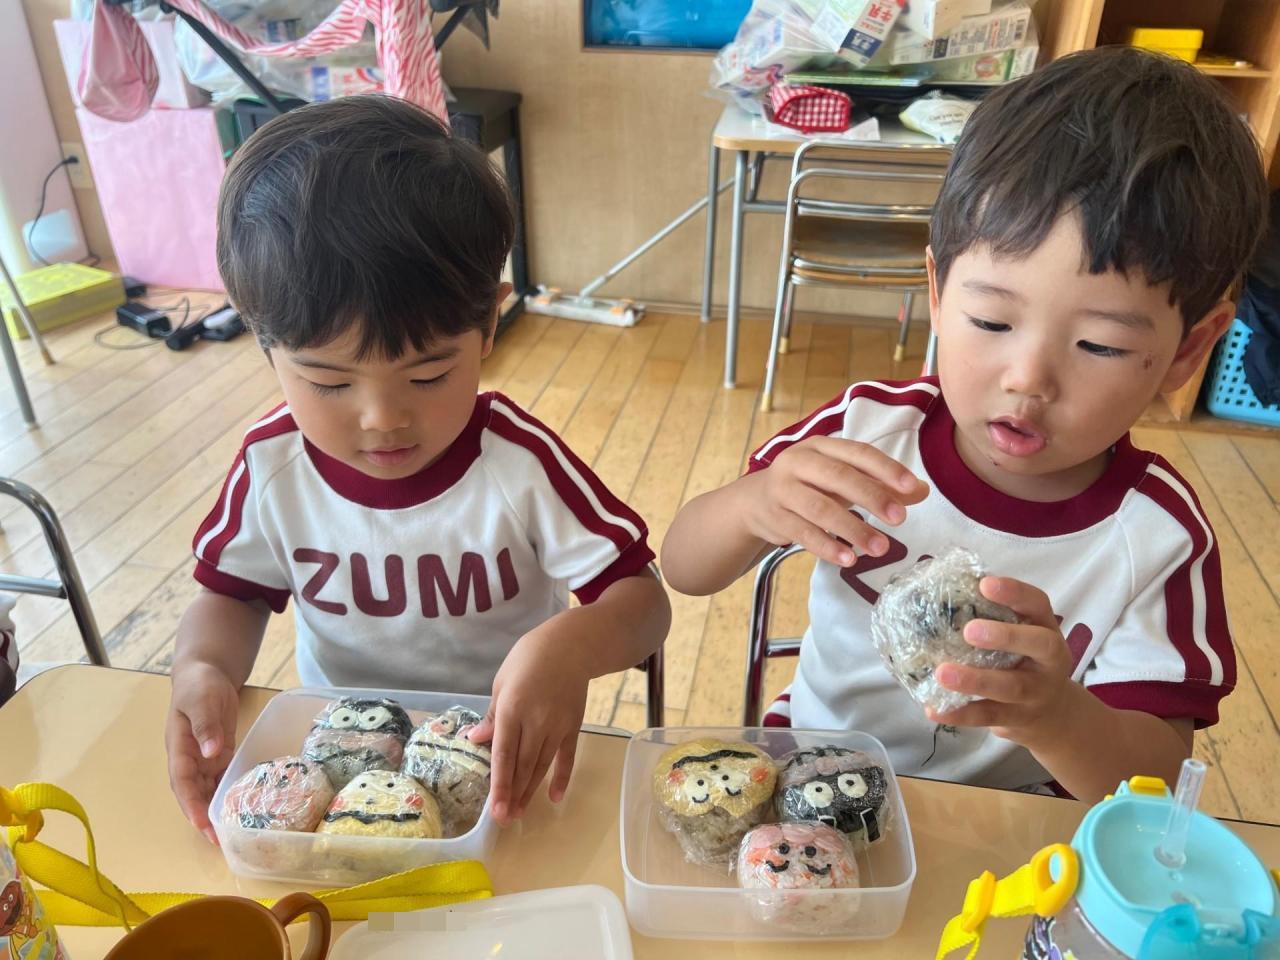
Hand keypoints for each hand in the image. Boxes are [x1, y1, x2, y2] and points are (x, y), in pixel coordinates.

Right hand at [166, 661, 239, 843]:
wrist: (206, 671)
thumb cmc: (199, 683)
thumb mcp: (201, 699)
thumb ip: (205, 725)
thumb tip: (210, 753)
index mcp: (178, 747)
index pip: (182, 781)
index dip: (190, 803)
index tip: (201, 823)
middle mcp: (189, 757)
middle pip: (193, 792)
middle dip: (202, 816)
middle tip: (218, 840)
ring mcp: (203, 757)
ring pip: (206, 789)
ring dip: (215, 809)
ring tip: (229, 833)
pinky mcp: (218, 753)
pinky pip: (220, 778)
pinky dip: (227, 793)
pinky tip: (239, 808)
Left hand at [467, 628, 589, 823]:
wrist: (570, 646)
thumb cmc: (528, 660)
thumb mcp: (502, 683)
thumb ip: (492, 716)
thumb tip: (476, 741)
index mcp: (512, 710)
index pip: (503, 755)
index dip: (499, 784)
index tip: (495, 810)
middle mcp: (535, 722)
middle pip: (523, 766)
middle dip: (513, 795)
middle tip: (504, 819)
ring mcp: (557, 726)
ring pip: (542, 765)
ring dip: (530, 791)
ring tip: (520, 812)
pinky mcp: (573, 727)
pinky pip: (567, 757)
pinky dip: (562, 777)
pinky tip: (554, 797)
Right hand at [741, 436, 927, 566]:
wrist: (754, 502)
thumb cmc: (808, 486)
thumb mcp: (842, 479)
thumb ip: (879, 483)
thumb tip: (920, 491)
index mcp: (821, 446)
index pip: (857, 453)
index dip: (884, 469)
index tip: (910, 487)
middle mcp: (798, 462)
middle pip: (838, 477)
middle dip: (871, 497)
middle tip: (900, 519)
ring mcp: (783, 489)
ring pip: (820, 508)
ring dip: (853, 529)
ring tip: (880, 548)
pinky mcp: (775, 517)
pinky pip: (803, 533)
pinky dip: (827, 547)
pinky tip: (849, 559)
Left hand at [927, 577, 1077, 748]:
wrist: (1054, 716)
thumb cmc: (1026, 661)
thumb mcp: (1023, 635)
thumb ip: (995, 616)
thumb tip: (942, 590)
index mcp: (1046, 629)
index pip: (1039, 604)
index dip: (1015, 593)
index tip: (985, 584)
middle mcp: (1049, 661)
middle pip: (1039, 646)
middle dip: (1005, 636)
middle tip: (969, 630)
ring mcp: (1037, 693)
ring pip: (1010, 687)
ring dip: (975, 680)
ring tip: (942, 673)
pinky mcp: (1018, 719)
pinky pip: (989, 717)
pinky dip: (960, 714)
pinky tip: (933, 708)